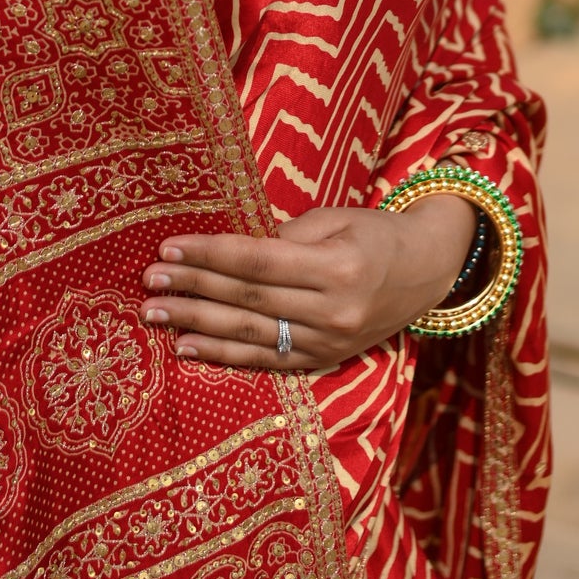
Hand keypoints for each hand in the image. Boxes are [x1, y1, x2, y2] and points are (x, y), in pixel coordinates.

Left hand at [140, 194, 477, 371]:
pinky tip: (188, 347)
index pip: (259, 260)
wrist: (428, 271)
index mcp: (339, 266)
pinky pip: (266, 359)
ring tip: (155, 314)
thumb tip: (226, 247)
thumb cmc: (376, 233)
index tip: (170, 247)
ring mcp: (329, 342)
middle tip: (149, 281)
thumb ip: (284, 235)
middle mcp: (334, 310)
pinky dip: (224, 354)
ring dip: (197, 324)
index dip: (211, 255)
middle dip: (194, 288)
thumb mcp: (336, 218)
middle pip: (249, 299)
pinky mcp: (324, 360)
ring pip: (251, 335)